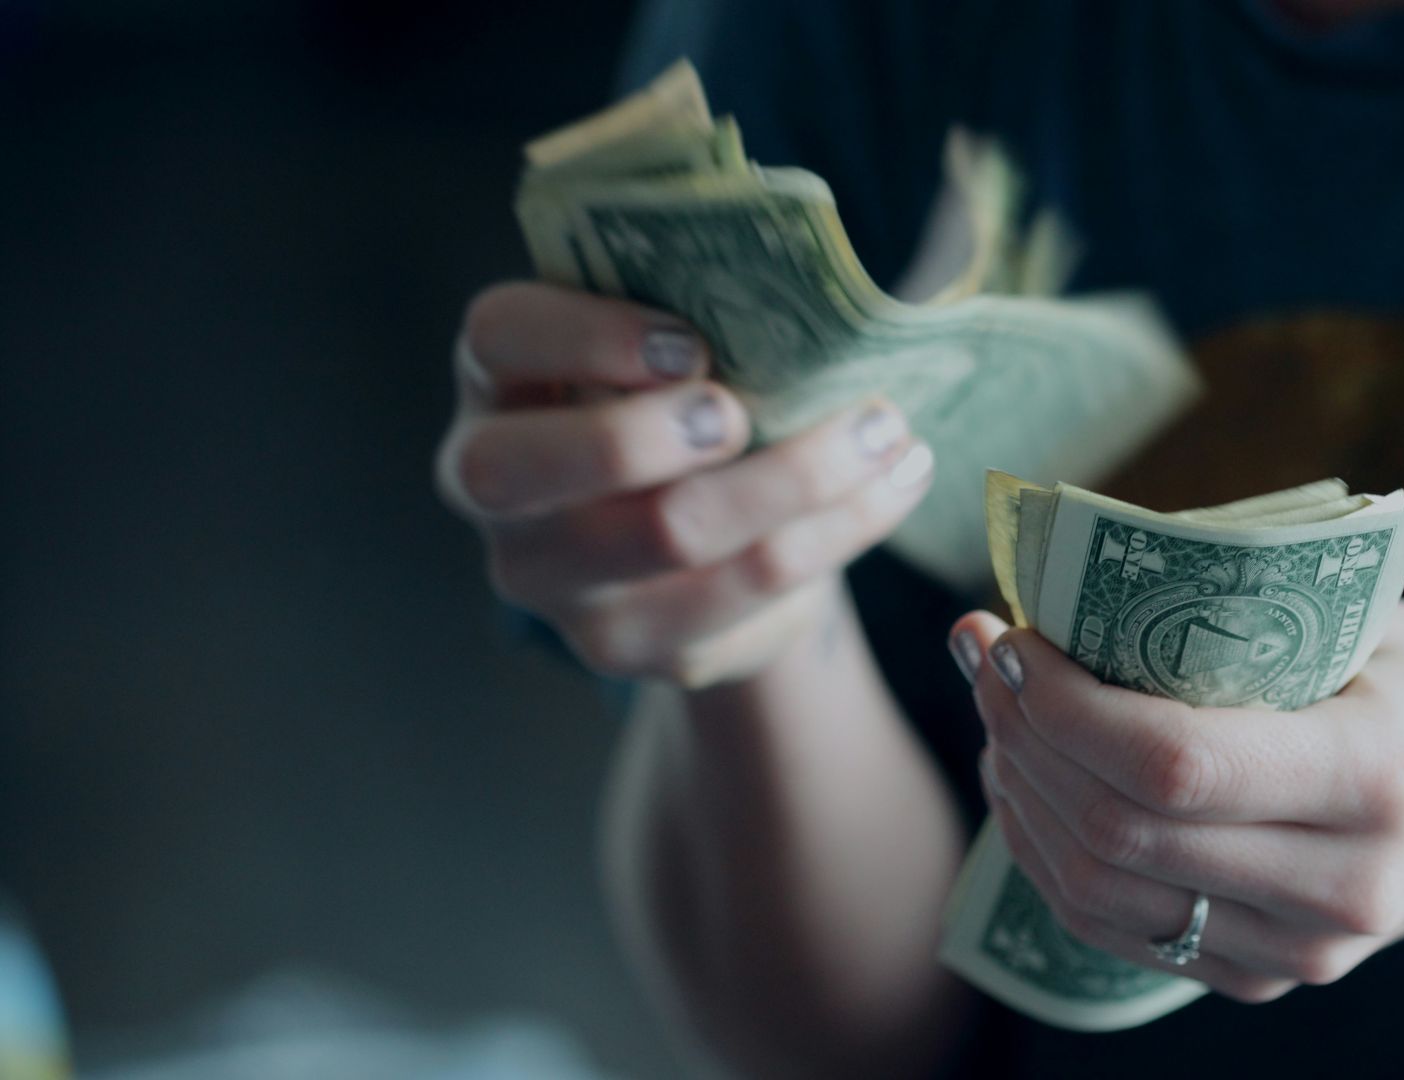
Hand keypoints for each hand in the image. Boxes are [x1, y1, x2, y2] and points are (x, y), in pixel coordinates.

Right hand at [437, 282, 933, 685]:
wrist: (704, 529)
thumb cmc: (684, 397)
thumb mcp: (669, 340)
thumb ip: (697, 302)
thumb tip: (806, 277)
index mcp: (499, 379)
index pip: (499, 337)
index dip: (585, 335)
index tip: (691, 342)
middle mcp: (495, 487)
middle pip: (536, 468)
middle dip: (651, 433)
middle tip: (747, 412)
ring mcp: (555, 582)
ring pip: (670, 536)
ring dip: (798, 478)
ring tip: (886, 431)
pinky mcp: (632, 646)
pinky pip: (745, 596)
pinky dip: (837, 533)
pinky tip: (892, 486)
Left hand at [949, 601, 1403, 1002]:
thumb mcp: (1370, 622)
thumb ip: (1237, 615)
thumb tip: (1068, 582)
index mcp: (1375, 775)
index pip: (1173, 764)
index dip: (1062, 704)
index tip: (1010, 635)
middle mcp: (1340, 885)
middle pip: (1118, 832)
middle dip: (1022, 735)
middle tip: (983, 654)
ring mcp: (1301, 950)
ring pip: (1098, 892)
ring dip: (1020, 794)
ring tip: (997, 711)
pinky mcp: (1264, 977)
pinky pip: (1116, 929)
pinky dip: (1049, 853)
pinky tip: (1029, 780)